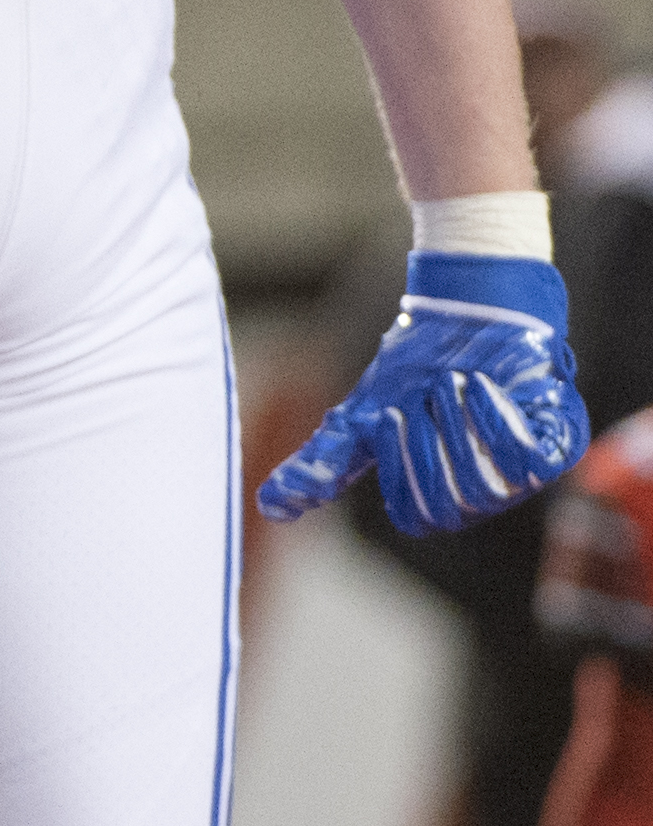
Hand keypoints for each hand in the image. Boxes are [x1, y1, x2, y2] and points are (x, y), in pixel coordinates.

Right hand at [259, 252, 589, 537]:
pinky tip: (481, 385)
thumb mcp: (364, 413)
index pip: (415, 513)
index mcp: (439, 496)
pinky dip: (491, 414)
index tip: (391, 414)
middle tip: (423, 393)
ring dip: (456, 421)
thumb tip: (269, 509)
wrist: (472, 312)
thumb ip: (325, 461)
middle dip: (427, 439)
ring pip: (485, 484)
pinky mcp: (554, 447)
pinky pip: (525, 459)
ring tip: (453, 381)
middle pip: (450, 504)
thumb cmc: (419, 367)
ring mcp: (522, 475)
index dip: (401, 464)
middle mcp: (484, 495)